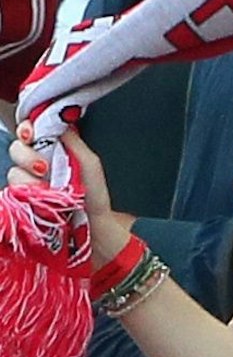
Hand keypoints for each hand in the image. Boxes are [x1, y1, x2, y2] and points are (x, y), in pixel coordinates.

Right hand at [12, 121, 127, 267]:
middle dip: (27, 155)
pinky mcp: (23, 204)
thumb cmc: (95, 201)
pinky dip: (24, 195)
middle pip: (16, 149)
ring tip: (48, 191)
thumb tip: (61, 122)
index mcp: (55, 153)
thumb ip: (76, 144)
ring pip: (13, 173)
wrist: (96, 234)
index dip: (26, 129)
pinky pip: (11, 194)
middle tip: (44, 167)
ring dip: (29, 180)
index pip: (31, 133)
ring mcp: (29, 186)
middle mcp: (38, 167)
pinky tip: (39, 200)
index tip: (31, 133)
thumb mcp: (90, 168)